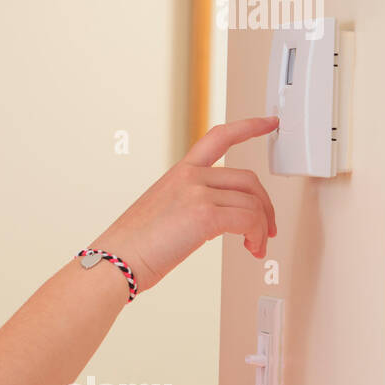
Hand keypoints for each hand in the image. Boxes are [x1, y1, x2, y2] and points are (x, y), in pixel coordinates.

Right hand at [87, 116, 278, 295]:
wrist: (116, 261)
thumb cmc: (133, 245)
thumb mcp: (161, 210)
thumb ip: (189, 203)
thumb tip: (214, 219)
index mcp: (179, 173)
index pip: (219, 137)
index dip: (249, 127)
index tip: (268, 123)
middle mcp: (190, 177)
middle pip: (248, 179)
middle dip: (265, 205)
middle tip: (266, 227)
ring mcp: (197, 193)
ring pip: (253, 203)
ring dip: (261, 227)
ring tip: (255, 245)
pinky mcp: (205, 215)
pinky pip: (249, 220)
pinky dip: (256, 236)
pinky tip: (251, 248)